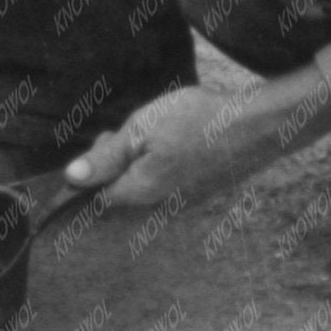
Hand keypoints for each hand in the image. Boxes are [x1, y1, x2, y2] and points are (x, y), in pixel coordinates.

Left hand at [67, 83, 300, 213]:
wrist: (257, 126)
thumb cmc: (199, 122)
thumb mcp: (142, 129)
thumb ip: (106, 157)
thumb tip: (72, 177)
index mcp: (139, 193)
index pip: (94, 198)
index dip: (90, 171)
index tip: (105, 141)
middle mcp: (158, 209)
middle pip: (118, 193)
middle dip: (114, 165)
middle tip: (127, 132)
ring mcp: (181, 205)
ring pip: (142, 189)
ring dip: (137, 164)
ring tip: (154, 134)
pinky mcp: (198, 196)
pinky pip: (165, 187)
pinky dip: (159, 167)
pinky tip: (175, 143)